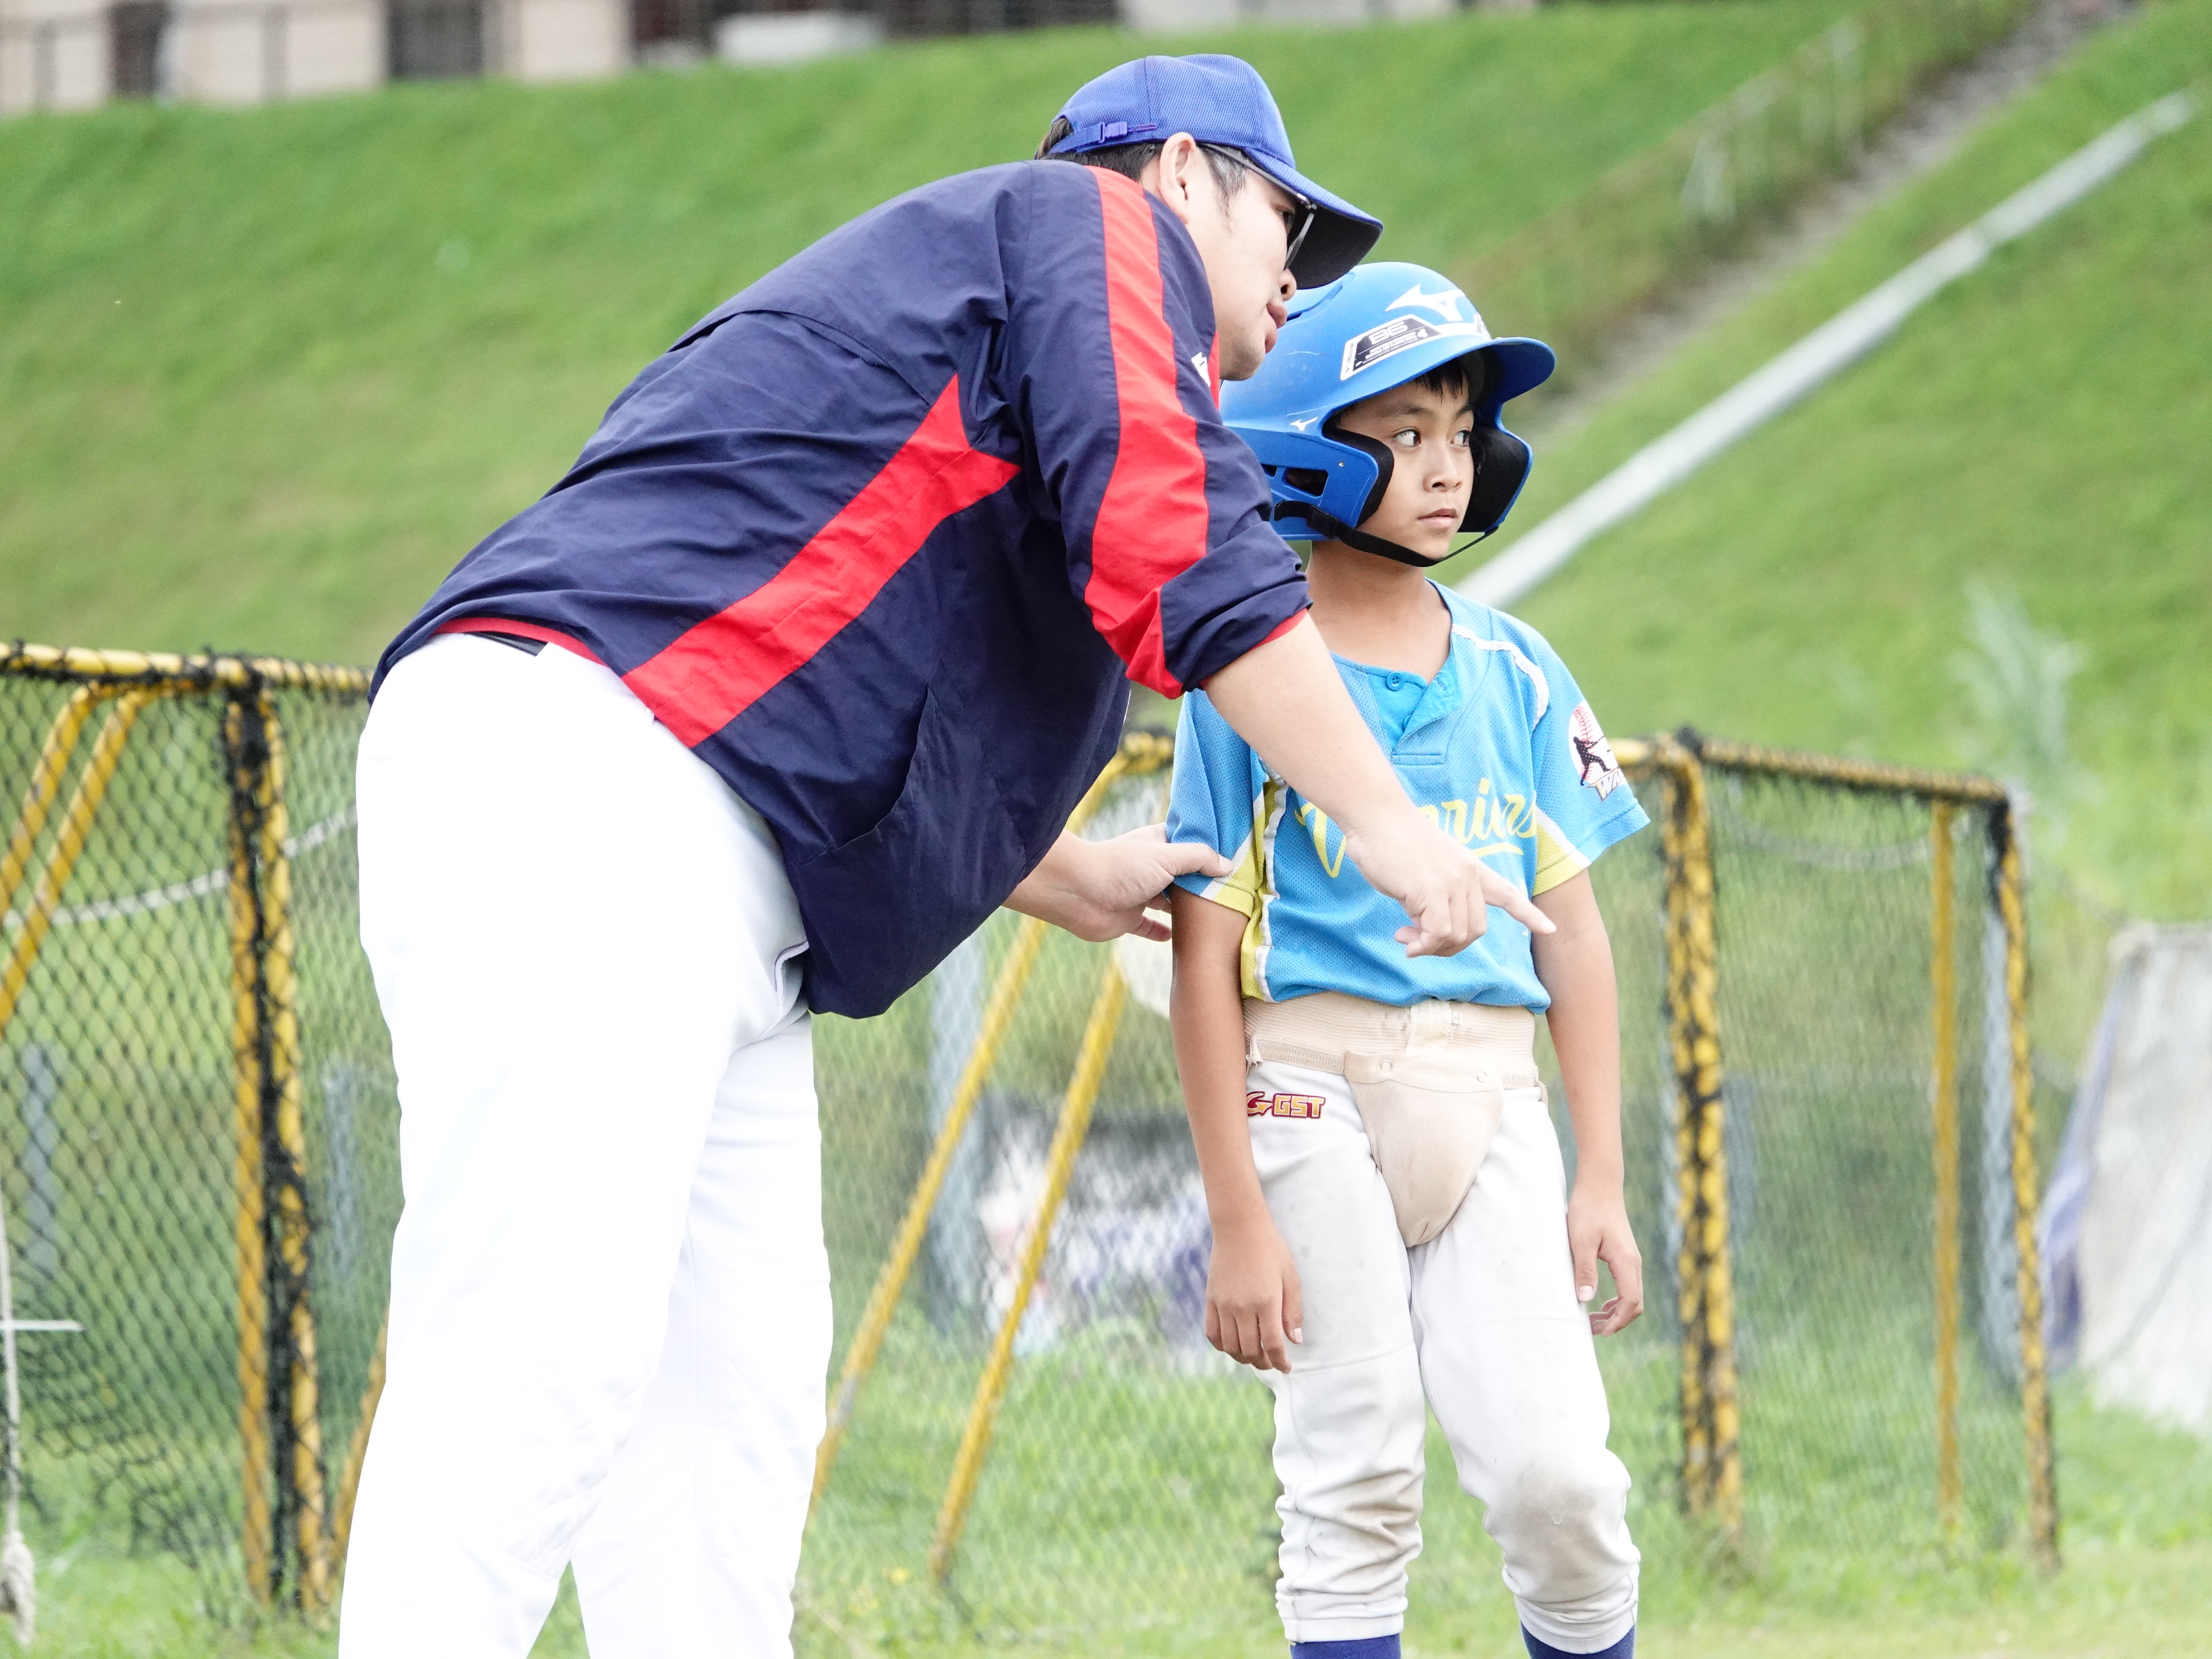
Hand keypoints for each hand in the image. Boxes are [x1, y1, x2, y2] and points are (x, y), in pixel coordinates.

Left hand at [1004, 827, 1231, 942]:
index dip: (1210, 850)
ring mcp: (1139, 893)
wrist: (1078, 893)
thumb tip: (1226, 865)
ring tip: (1215, 917)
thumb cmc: (1121, 867)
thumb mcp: (1166, 856)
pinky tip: (1176, 939)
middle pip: (1183, 875)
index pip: (1190, 844)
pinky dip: (1162, 932)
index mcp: (1158, 845)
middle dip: (1203, 883)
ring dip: (1186, 909)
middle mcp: (1150, 867)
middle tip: (1235, 892)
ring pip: (1169, 902)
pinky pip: (1149, 927)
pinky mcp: (1129, 918)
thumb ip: (1198, 859)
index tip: (1236, 859)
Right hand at [1205, 1213, 1303, 1371]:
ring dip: (1243, 1358)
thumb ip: (1293, 1311)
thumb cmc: (1270, 1249)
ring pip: (1231, 1347)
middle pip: (1251, 1350)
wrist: (1239, 1227)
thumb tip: (1295, 1340)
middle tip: (1272, 1362)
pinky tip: (1233, 1345)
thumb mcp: (1290, 1277)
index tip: (1286, 1367)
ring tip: (1254, 1356)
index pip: (1273, 1345)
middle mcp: (1242, 1307)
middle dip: (1263, 1363)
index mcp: (1266, 1301)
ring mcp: (1223, 1305)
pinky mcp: (1210, 1300)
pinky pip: (1212, 1333)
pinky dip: (1222, 1346)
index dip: (1280, 1362)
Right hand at [1340, 815, 1554, 958]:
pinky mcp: (1431, 891)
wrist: (1376, 816)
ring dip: (1430, 947)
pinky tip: (1403, 939)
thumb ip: (1435, 896)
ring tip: (1405, 939)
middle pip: (1476, 930)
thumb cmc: (1390, 841)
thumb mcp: (1424, 870)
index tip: (1549, 929)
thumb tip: (1427, 930)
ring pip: (1457, 936)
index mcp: (1470, 867)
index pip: (1507, 893)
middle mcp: (1467, 875)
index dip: (1528, 914)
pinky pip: (1437, 934)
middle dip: (1449, 947)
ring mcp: (1452, 883)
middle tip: (1417, 943)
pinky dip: (1422, 945)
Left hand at [1567, 1181, 1643, 1335]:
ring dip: (1616, 1312)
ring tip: (1594, 1322)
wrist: (1599, 1185)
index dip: (1618, 1321)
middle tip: (1593, 1331)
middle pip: (1635, 1304)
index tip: (1601, 1332)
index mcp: (1626, 1262)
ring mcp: (1631, 1259)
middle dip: (1617, 1321)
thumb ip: (1584, 1269)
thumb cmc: (1588, 1209)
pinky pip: (1627, 1285)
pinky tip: (1600, 1303)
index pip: (1630, 1301)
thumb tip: (1585, 1299)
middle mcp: (1633, 1263)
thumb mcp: (1581, 1240)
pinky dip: (1616, 1300)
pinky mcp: (1624, 1255)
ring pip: (1632, 1296)